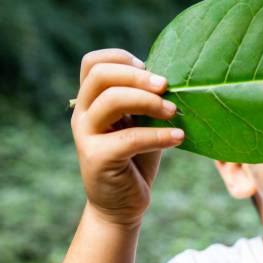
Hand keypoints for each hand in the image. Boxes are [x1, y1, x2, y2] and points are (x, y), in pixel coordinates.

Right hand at [71, 49, 184, 226]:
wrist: (122, 204)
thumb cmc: (137, 158)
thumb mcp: (141, 123)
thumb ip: (146, 101)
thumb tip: (174, 79)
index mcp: (92, 101)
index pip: (93, 63)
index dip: (121, 57)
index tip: (149, 67)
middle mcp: (83, 114)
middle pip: (101, 75)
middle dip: (138, 76)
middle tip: (166, 86)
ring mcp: (86, 136)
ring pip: (112, 100)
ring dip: (149, 101)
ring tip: (173, 111)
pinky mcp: (97, 158)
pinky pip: (130, 138)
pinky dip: (159, 135)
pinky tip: (179, 138)